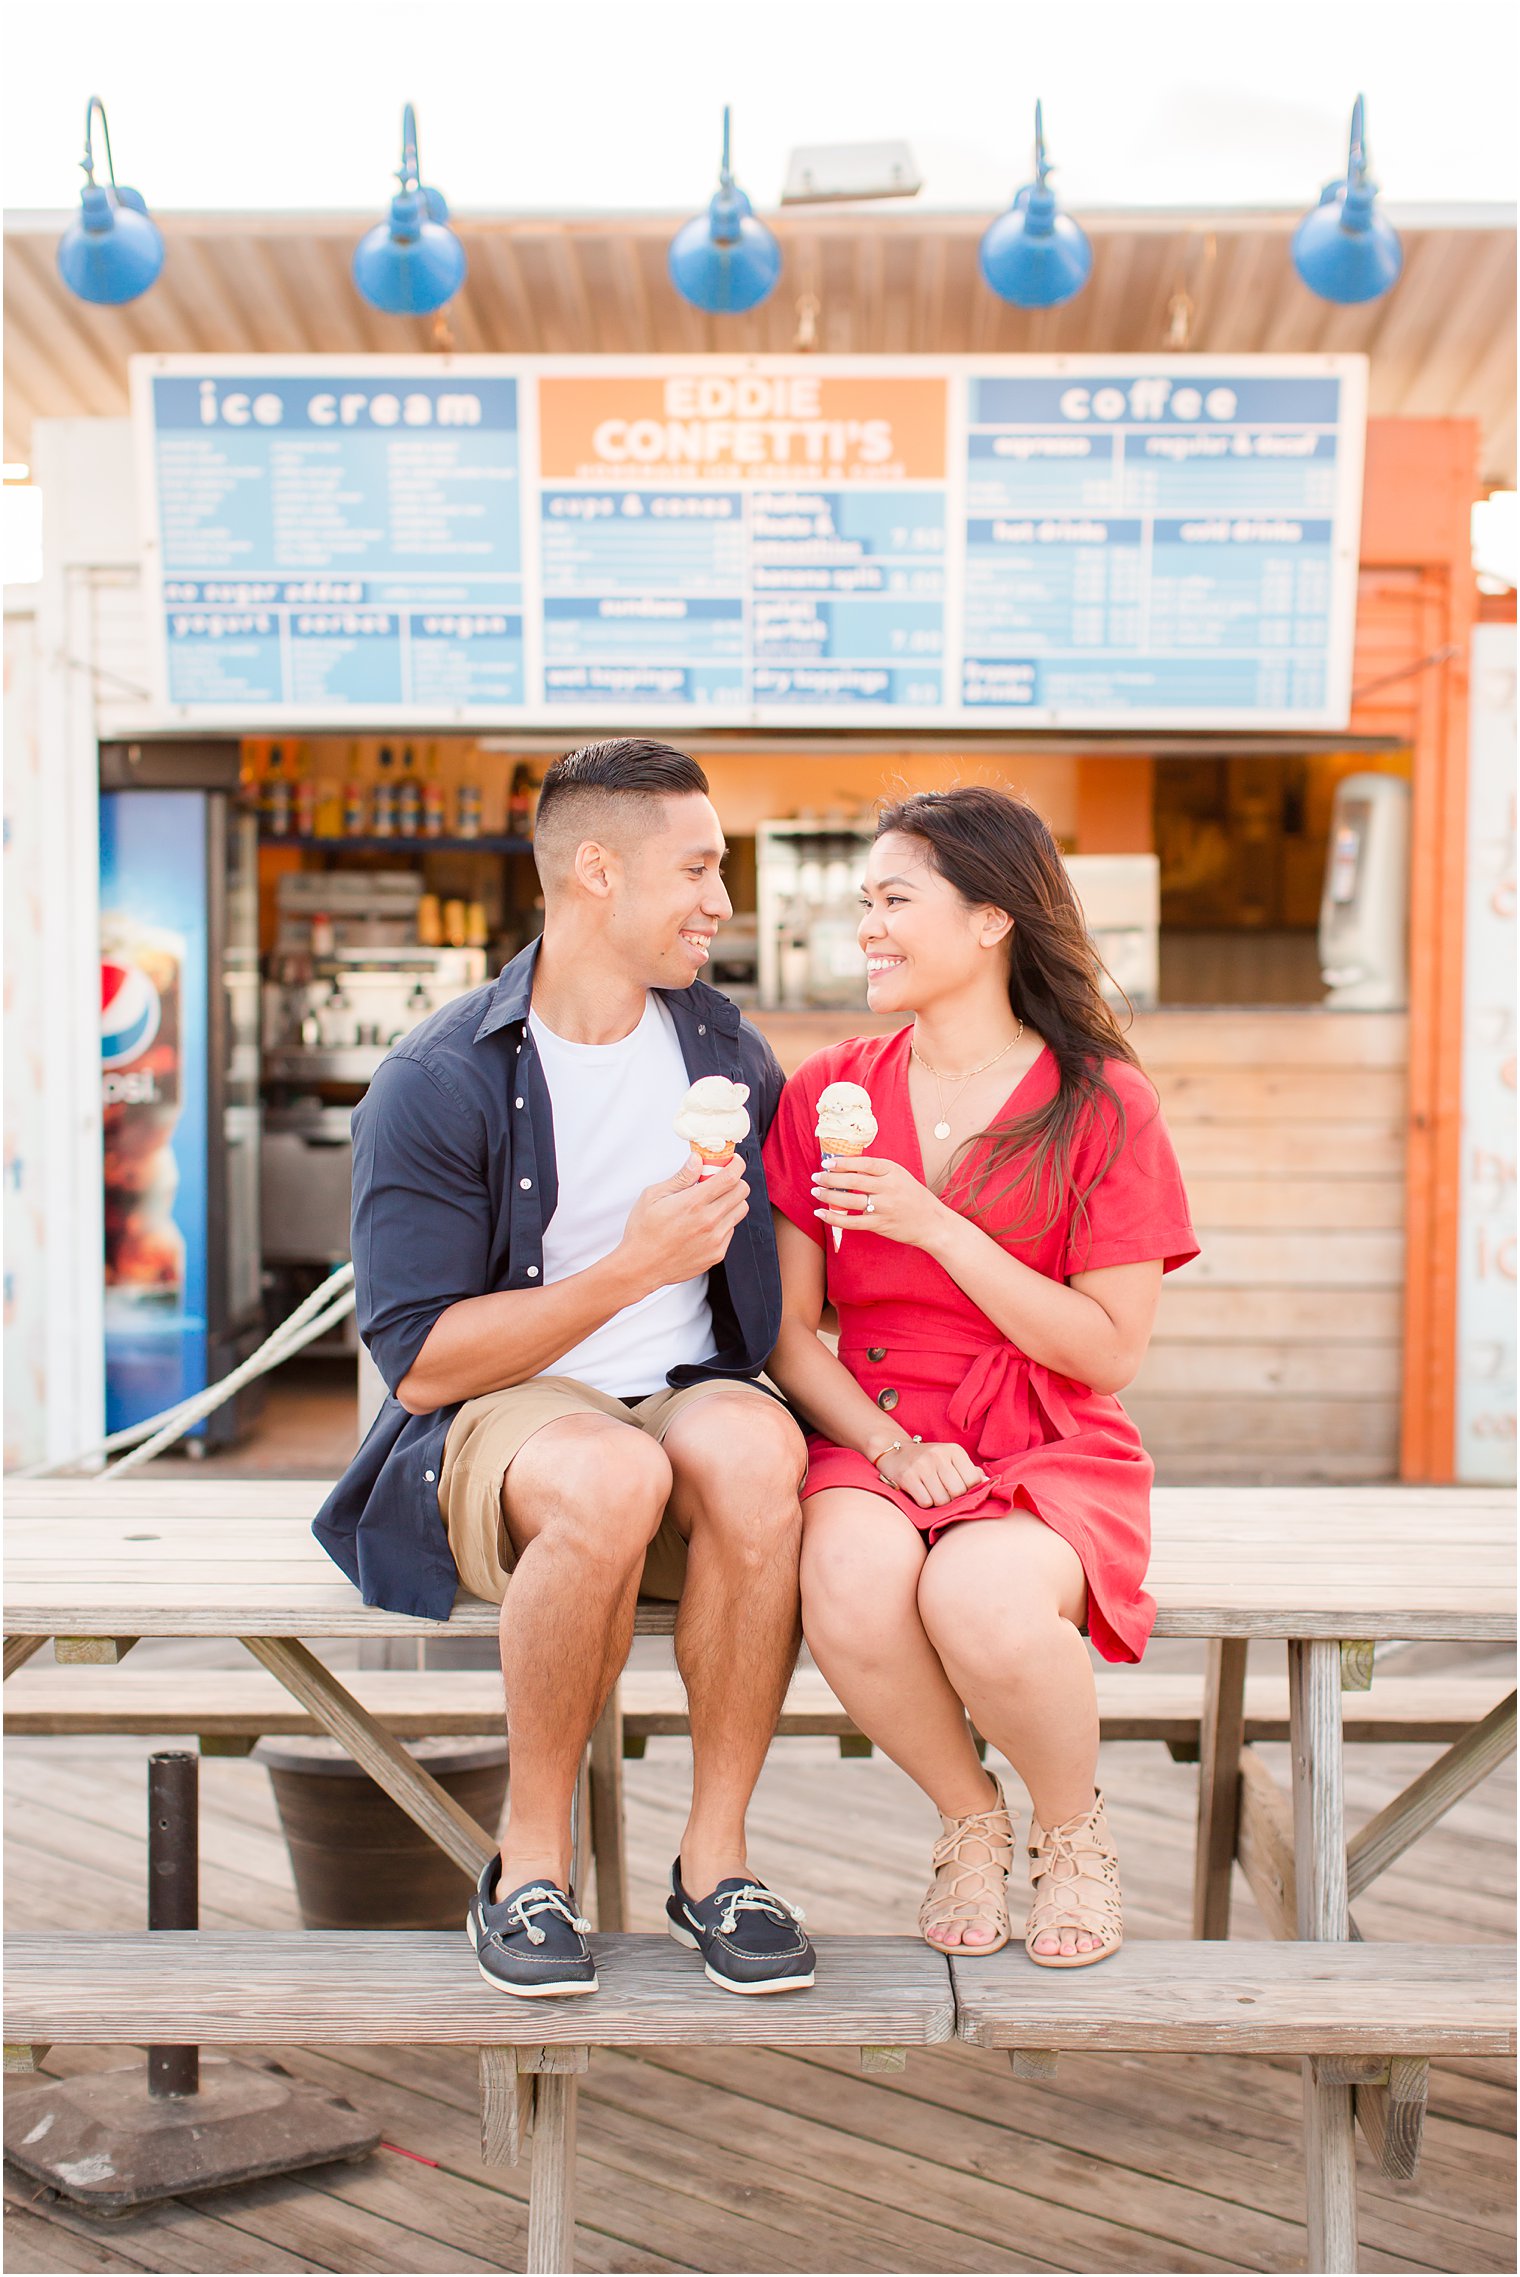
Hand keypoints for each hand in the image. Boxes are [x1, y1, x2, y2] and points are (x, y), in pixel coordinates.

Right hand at [618, 1152, 749, 1295]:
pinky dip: (724, 1222)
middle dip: (734, 1180)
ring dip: (731, 1201)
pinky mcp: (717, 1254)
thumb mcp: (654, 1196)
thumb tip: (697, 1160)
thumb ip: (681, 1177)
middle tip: (719, 1181)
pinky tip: (704, 1224)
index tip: (733, 1161)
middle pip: (742, 1191)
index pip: (731, 1177)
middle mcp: (709, 1221)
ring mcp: (716, 1240)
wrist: (641, 1267)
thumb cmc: (643, 1232)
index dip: (737, 1164)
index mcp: (693, 1203)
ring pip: (741, 1210)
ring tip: (711, 1203)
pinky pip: (731, 1230)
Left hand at [813, 1154, 946, 1249]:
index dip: (842, 1162)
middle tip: (816, 1177)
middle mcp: (888, 1188)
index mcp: (893, 1171)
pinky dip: (833, 1218)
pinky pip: (851, 1221)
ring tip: (815, 1192)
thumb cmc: (913, 1197)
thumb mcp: (900, 1176)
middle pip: (852, 1181)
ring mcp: (884, 1207)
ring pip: (849, 1200)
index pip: (863, 1163)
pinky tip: (821, 1213)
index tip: (827, 1163)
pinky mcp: (880, 1225)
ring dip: (828, 1196)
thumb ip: (877, 1172)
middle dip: (830, 1178)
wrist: (932, 1223)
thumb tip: (845, 1166)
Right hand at [875, 1439, 987, 1509]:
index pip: (973, 1481)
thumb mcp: (951, 1459)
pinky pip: (925, 1502)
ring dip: (937, 1502)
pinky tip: (920, 1493)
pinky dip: (924, 1503)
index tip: (958, 1490)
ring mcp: (922, 1465)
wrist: (895, 1452)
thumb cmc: (929, 1460)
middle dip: (952, 1499)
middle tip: (943, 1493)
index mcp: (954, 1450)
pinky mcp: (908, 1477)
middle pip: (958, 1492)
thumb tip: (989, 1483)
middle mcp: (939, 1455)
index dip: (968, 1491)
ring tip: (931, 1492)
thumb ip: (969, 1471)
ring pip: (942, 1500)